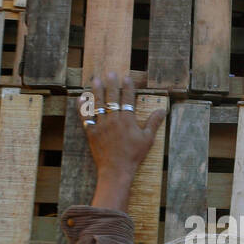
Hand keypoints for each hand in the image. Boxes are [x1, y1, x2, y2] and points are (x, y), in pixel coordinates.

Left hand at [85, 72, 165, 210]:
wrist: (116, 170)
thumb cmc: (133, 155)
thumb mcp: (147, 139)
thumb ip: (153, 123)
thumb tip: (162, 110)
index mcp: (127, 120)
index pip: (127, 99)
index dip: (127, 87)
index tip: (126, 77)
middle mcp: (114, 119)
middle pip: (111, 97)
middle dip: (111, 84)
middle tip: (109, 73)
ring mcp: (102, 125)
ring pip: (98, 104)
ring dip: (96, 91)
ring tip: (95, 80)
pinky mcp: (92, 132)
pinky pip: (86, 117)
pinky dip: (83, 107)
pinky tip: (81, 98)